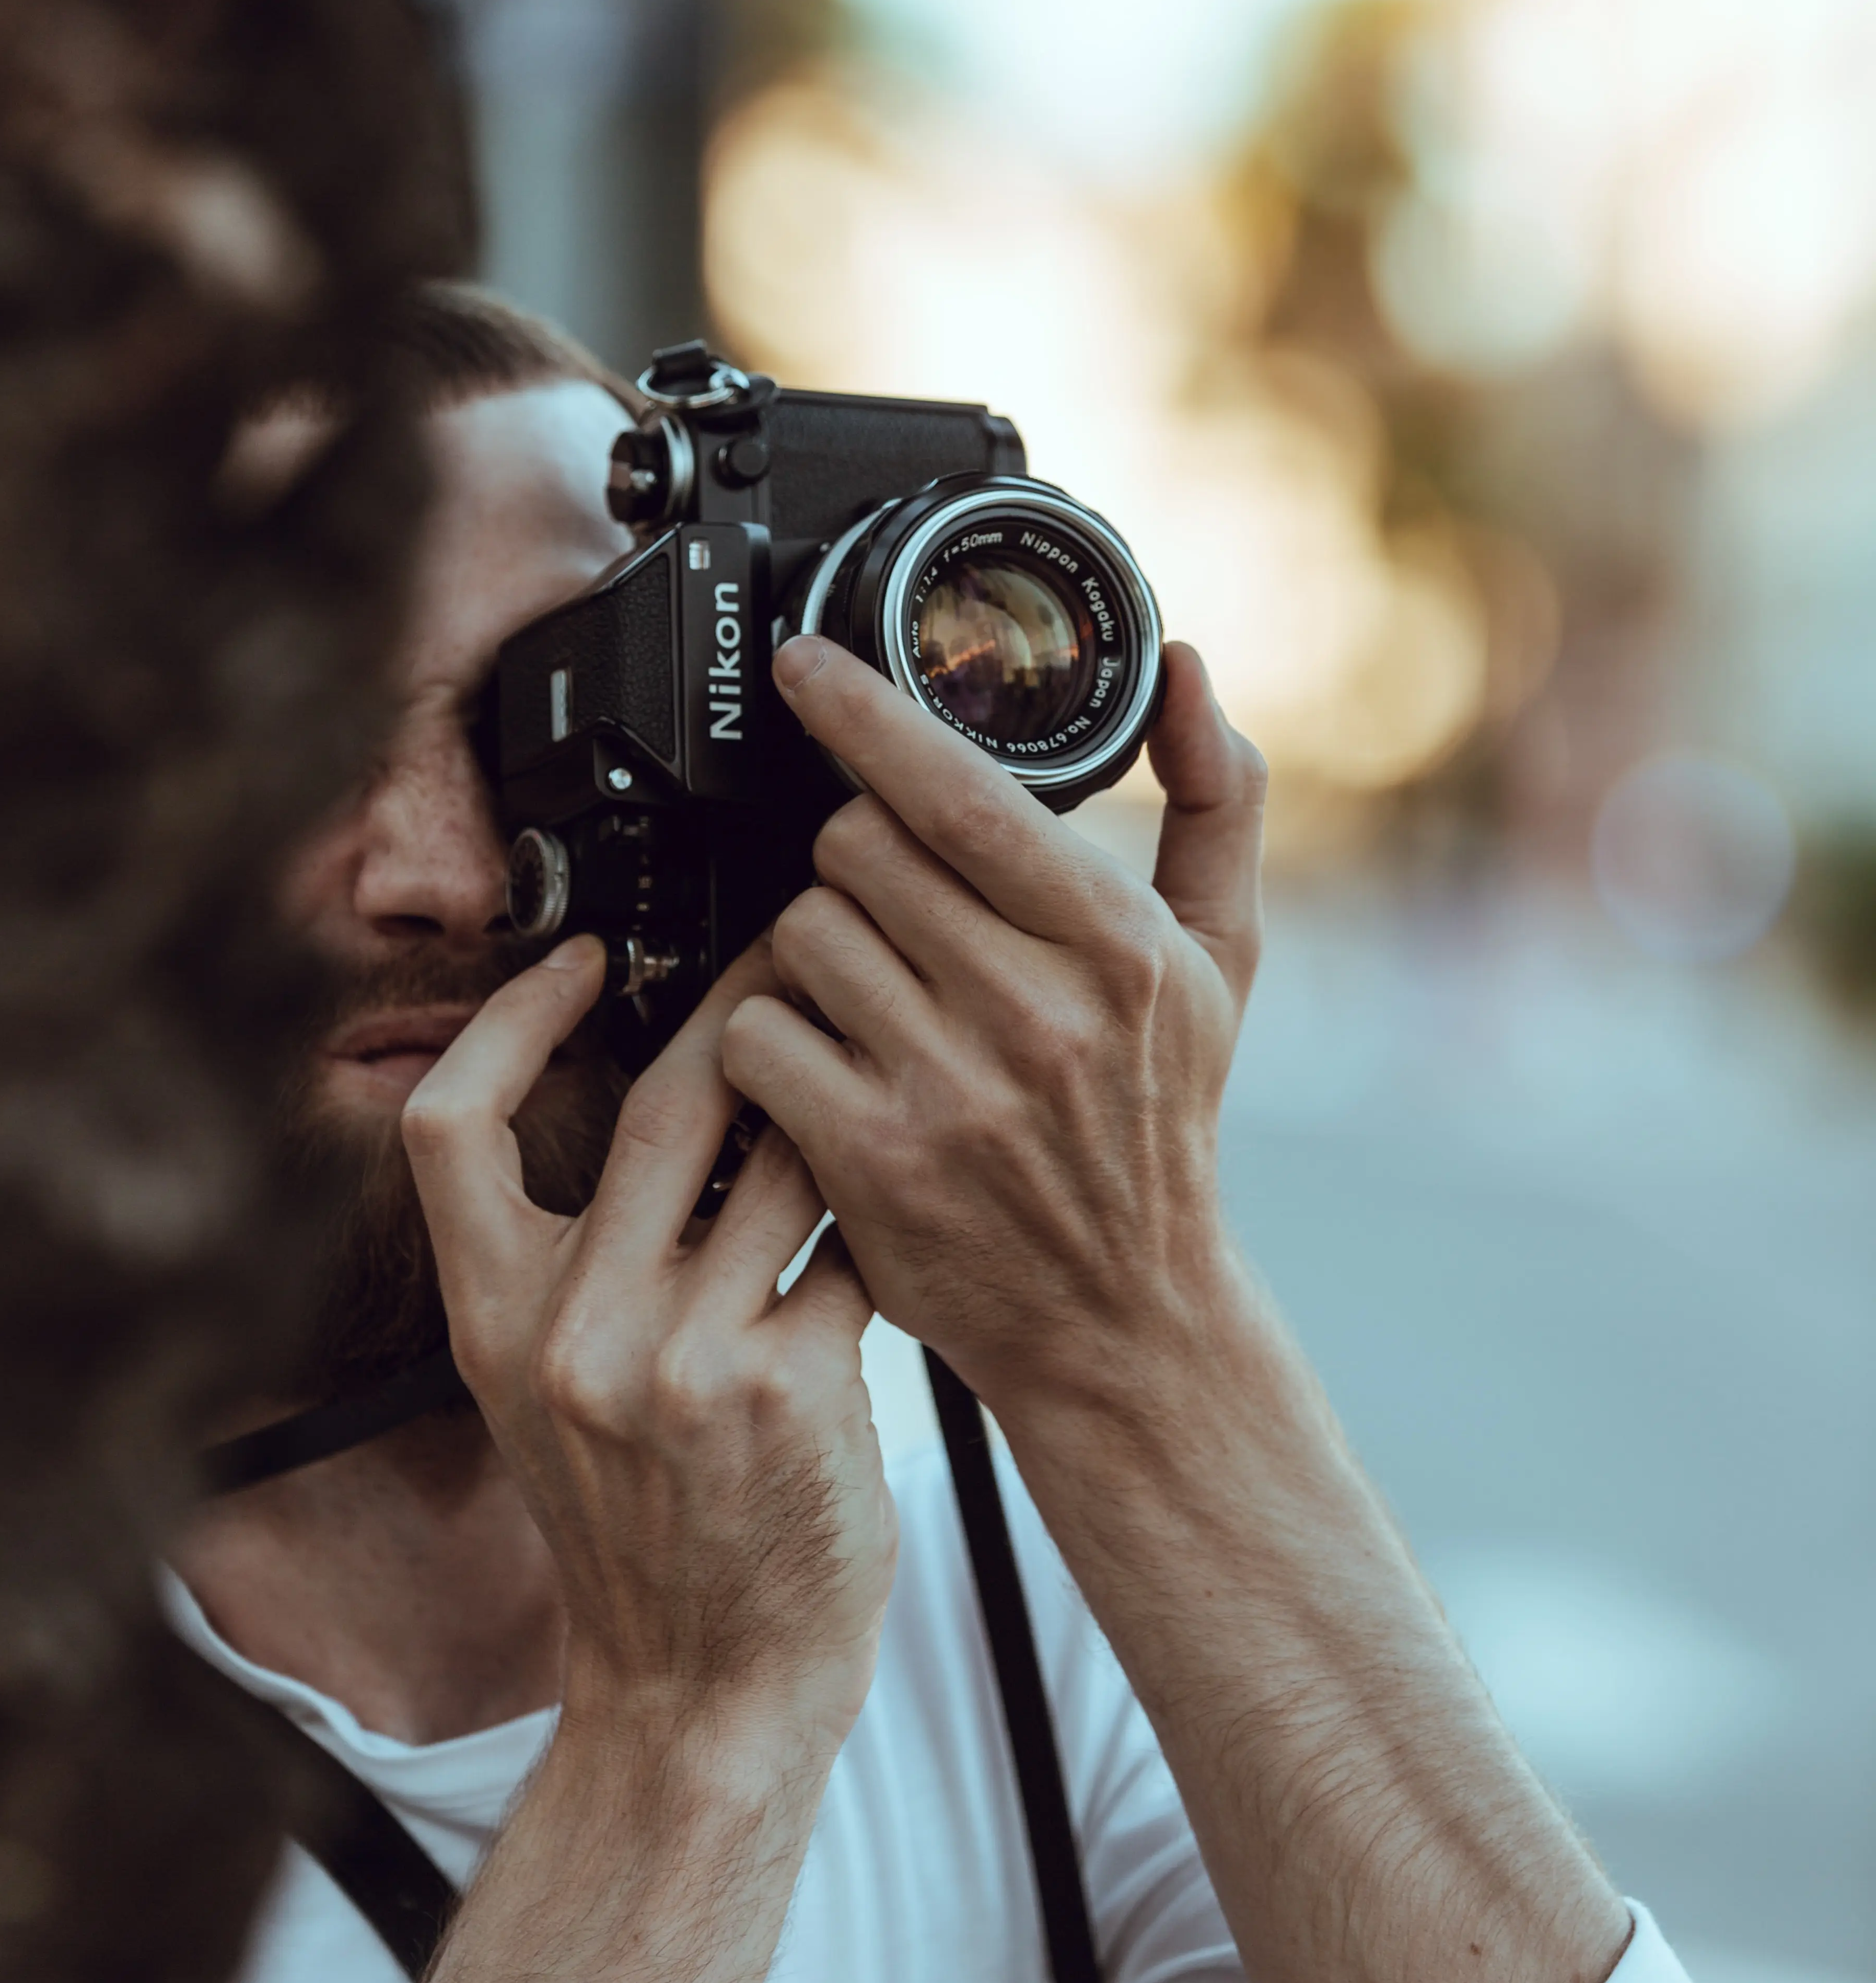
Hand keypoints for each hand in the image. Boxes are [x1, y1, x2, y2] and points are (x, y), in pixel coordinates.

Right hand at [400, 940, 896, 1758]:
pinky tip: (906, 1212)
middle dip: (744, 1002)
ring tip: (873, 1055)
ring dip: (837, 1099)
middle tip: (794, 946)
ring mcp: (679, 1360)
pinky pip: (848, 1246)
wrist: (702, 1692)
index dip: (510, 1021)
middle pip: (662, 1100)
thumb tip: (664, 1096)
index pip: (450, 1126)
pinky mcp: (785, 1388)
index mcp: (494, 1321)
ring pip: (780, 1157)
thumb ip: (576, 1261)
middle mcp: (574, 1332)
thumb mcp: (550, 1394)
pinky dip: (879, 1217)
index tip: (580, 960)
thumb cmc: (643, 1534)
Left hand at [719, 638, 1265, 1427]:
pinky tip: (825, 1058)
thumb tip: (1187, 668)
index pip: (958, 796)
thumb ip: (1216, 799)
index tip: (803, 664)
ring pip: (800, 934)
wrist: (1124, 1319)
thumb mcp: (1223, 957)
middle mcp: (1037, 1014)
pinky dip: (771, 1036)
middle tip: (892, 906)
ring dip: (813, 945)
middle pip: (855, 850)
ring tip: (872, 990)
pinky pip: (759, 1035)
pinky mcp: (871, 1162)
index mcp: (1118, 946)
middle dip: (855, 858)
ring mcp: (950, 1092)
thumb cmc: (1160, 1118)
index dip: (865, 713)